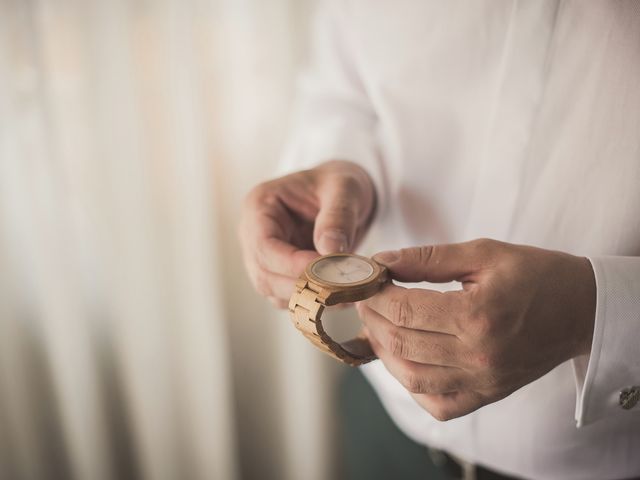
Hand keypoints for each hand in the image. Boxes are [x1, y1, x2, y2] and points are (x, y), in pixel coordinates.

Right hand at [239, 160, 375, 307]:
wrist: (342, 192)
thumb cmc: (338, 182)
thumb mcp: (344, 188)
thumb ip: (338, 216)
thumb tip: (330, 252)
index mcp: (259, 206)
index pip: (264, 246)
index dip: (292, 265)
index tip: (329, 273)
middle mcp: (253, 234)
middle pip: (264, 275)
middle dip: (302, 286)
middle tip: (341, 290)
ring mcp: (264, 257)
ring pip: (274, 292)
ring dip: (309, 298)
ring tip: (347, 294)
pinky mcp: (280, 273)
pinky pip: (290, 296)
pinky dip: (314, 300)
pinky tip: (342, 296)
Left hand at [357, 239, 595, 420]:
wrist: (581, 310)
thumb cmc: (536, 275)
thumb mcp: (484, 253)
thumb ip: (430, 258)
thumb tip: (384, 260)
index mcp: (477, 316)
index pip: (403, 310)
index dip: (374, 294)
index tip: (365, 281)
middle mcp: (477, 356)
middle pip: (400, 342)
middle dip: (372, 318)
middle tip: (364, 300)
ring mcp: (482, 382)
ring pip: (410, 377)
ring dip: (382, 351)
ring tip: (376, 326)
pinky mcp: (487, 395)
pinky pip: (437, 404)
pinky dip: (411, 385)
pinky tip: (403, 360)